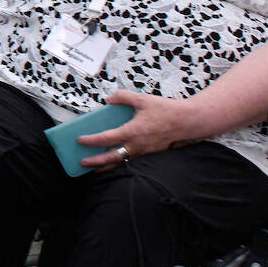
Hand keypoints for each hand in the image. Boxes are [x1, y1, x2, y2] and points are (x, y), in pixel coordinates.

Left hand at [78, 90, 200, 168]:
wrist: (188, 121)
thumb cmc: (166, 110)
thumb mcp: (142, 99)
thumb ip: (123, 97)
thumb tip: (108, 99)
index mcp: (133, 131)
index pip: (107, 138)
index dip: (92, 140)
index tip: (80, 140)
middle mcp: (137, 144)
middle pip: (112, 157)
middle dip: (96, 161)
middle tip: (82, 162)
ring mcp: (144, 151)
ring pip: (122, 161)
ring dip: (107, 165)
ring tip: (94, 168)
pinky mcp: (150, 152)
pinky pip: (132, 160)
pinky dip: (121, 162)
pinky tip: (114, 162)